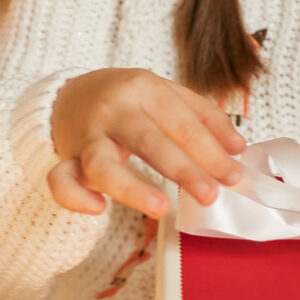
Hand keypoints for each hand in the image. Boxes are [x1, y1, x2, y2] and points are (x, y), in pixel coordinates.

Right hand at [46, 69, 247, 218]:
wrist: (67, 95)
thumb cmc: (127, 99)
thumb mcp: (166, 94)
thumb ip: (203, 116)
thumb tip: (238, 147)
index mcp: (143, 88)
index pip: (181, 123)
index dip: (210, 151)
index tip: (234, 176)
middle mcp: (114, 110)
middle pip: (149, 141)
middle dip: (183, 169)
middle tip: (210, 194)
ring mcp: (88, 135)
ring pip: (103, 163)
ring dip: (133, 188)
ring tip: (162, 209)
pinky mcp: (67, 158)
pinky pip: (61, 179)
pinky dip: (75, 197)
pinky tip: (98, 210)